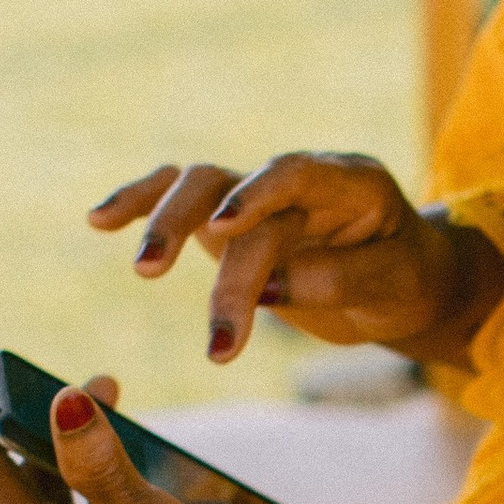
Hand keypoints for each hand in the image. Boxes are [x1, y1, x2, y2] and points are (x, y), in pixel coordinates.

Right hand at [88, 153, 503, 365]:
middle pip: (240, 193)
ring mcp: (260, 195)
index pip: (297, 172)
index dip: (258, 193)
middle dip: (220, 263)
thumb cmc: (404, 279)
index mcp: (351, 182)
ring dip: (165, 224)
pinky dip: (142, 203)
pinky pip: (181, 199)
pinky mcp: (231, 219)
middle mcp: (299, 179)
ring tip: (142, 271)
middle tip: (207, 332)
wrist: (403, 281)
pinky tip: (98, 221)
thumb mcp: (394, 286)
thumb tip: (275, 287)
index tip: (224, 229)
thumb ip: (340, 279)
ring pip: (200, 187)